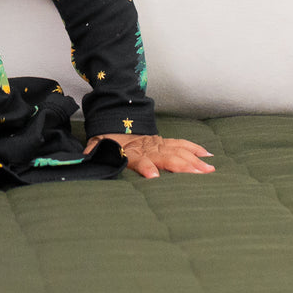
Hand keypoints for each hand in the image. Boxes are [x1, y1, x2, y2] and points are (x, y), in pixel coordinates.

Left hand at [84, 133, 214, 178]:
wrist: (116, 116)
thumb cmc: (107, 137)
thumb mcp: (97, 144)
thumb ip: (93, 152)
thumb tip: (83, 159)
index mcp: (131, 152)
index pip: (140, 161)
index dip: (146, 167)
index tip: (154, 176)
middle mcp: (148, 148)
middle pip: (167, 157)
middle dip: (183, 166)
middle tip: (199, 174)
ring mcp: (158, 143)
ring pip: (178, 151)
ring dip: (194, 160)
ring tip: (209, 169)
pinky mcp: (164, 141)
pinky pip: (182, 144)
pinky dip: (195, 149)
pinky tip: (208, 156)